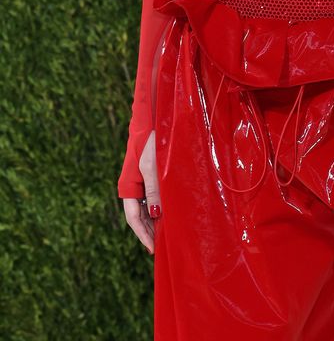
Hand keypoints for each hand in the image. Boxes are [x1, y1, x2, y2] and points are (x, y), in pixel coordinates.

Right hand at [122, 130, 161, 253]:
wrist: (152, 122)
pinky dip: (159, 209)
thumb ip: (153, 190)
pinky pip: (153, 198)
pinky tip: (169, 215)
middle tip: (163, 246)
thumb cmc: (151, 143)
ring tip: (167, 235)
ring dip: (155, 221)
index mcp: (127, 187)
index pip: (133, 218)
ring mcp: (140, 183)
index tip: (153, 248)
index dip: (143, 234)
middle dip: (150, 231)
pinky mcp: (149, 178)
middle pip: (139, 216)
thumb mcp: (152, 166)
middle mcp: (132, 188)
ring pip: (146, 209)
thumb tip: (155, 214)